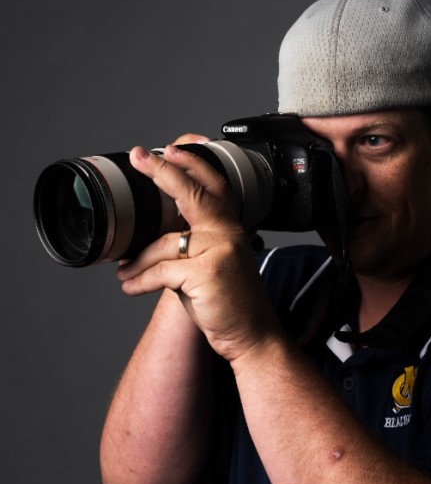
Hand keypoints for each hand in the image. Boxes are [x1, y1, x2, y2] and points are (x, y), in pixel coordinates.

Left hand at [116, 137, 281, 361]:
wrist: (252, 333)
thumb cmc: (232, 301)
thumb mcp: (216, 265)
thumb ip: (192, 247)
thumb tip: (154, 242)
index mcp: (231, 229)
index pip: (215, 187)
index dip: (194, 164)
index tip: (170, 149)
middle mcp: (227, 234)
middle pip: (192, 194)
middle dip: (162, 172)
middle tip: (138, 156)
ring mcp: (218, 251)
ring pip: (164, 244)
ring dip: (138, 262)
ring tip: (125, 272)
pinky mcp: (206, 272)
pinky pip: (161, 271)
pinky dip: (141, 280)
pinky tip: (131, 287)